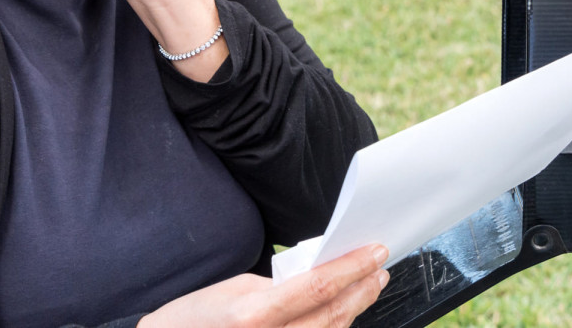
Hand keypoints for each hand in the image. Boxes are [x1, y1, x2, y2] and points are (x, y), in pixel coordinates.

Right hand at [139, 245, 388, 327]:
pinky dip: (333, 327)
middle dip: (362, 289)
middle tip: (379, 268)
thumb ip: (278, 285)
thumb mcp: (234, 289)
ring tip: (368, 286)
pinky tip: (343, 313)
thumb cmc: (191, 319)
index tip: (375, 252)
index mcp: (253, 315)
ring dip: (355, 309)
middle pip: (333, 315)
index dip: (353, 267)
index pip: (319, 287)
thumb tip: (316, 275)